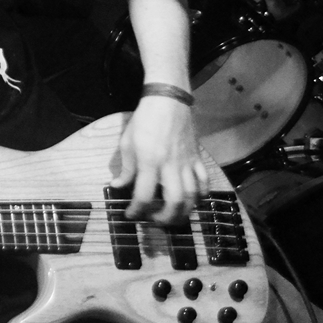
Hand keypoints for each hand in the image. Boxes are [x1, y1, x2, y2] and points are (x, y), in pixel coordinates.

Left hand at [111, 95, 207, 224]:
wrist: (168, 100)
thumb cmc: (144, 120)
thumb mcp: (127, 142)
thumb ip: (126, 168)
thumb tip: (118, 186)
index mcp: (150, 161)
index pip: (143, 194)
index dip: (136, 210)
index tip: (129, 215)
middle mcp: (171, 165)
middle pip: (174, 201)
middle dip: (165, 217)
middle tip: (154, 221)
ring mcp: (187, 162)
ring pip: (192, 195)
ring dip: (184, 211)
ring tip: (173, 216)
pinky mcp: (198, 158)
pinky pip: (204, 181)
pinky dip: (201, 195)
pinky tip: (193, 200)